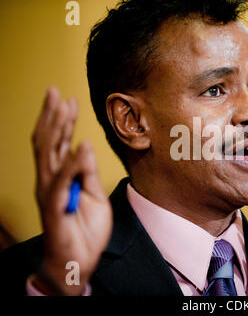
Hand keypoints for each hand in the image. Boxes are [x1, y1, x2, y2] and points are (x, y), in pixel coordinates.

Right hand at [31, 87, 112, 294]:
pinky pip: (62, 181)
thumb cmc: (85, 230)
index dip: (62, 121)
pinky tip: (81, 145)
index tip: (68, 100)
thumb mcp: (94, 196)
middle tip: (56, 92)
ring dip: (58, 129)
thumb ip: (89, 173)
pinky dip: (73, 163)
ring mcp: (49, 192)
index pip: (58, 144)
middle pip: (48, 142)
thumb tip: (87, 148)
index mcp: (60, 177)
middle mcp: (50, 180)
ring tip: (64, 108)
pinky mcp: (54, 206)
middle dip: (52, 116)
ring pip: (49, 155)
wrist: (79, 260)